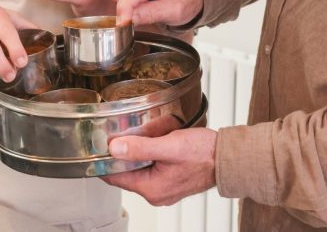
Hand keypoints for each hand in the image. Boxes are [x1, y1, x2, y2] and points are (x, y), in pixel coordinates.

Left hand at [103, 127, 218, 205]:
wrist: (228, 158)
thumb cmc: (204, 153)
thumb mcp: (169, 146)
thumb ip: (141, 147)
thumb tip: (115, 148)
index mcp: (151, 189)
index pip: (115, 177)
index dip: (104, 161)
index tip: (98, 145)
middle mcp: (156, 193)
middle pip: (126, 172)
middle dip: (124, 153)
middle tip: (123, 133)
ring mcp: (164, 188)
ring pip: (139, 168)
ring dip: (139, 151)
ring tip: (144, 134)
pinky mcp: (171, 181)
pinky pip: (152, 167)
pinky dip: (151, 154)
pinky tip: (157, 140)